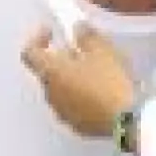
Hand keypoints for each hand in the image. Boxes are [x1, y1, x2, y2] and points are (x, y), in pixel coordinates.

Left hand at [21, 23, 134, 139]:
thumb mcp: (101, 50)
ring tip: (93, 73)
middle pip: (47, 72)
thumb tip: (77, 29)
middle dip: (60, 60)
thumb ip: (85, 35)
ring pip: (60, 91)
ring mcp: (62, 113)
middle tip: (80, 52)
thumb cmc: (109, 82)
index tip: (51, 33)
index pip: (30, 53)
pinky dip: (80, 97)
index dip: (37, 39)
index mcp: (51, 72)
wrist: (125, 121)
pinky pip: (72, 107)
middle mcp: (50, 94)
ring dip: (71, 79)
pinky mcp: (77, 127)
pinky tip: (100, 94)